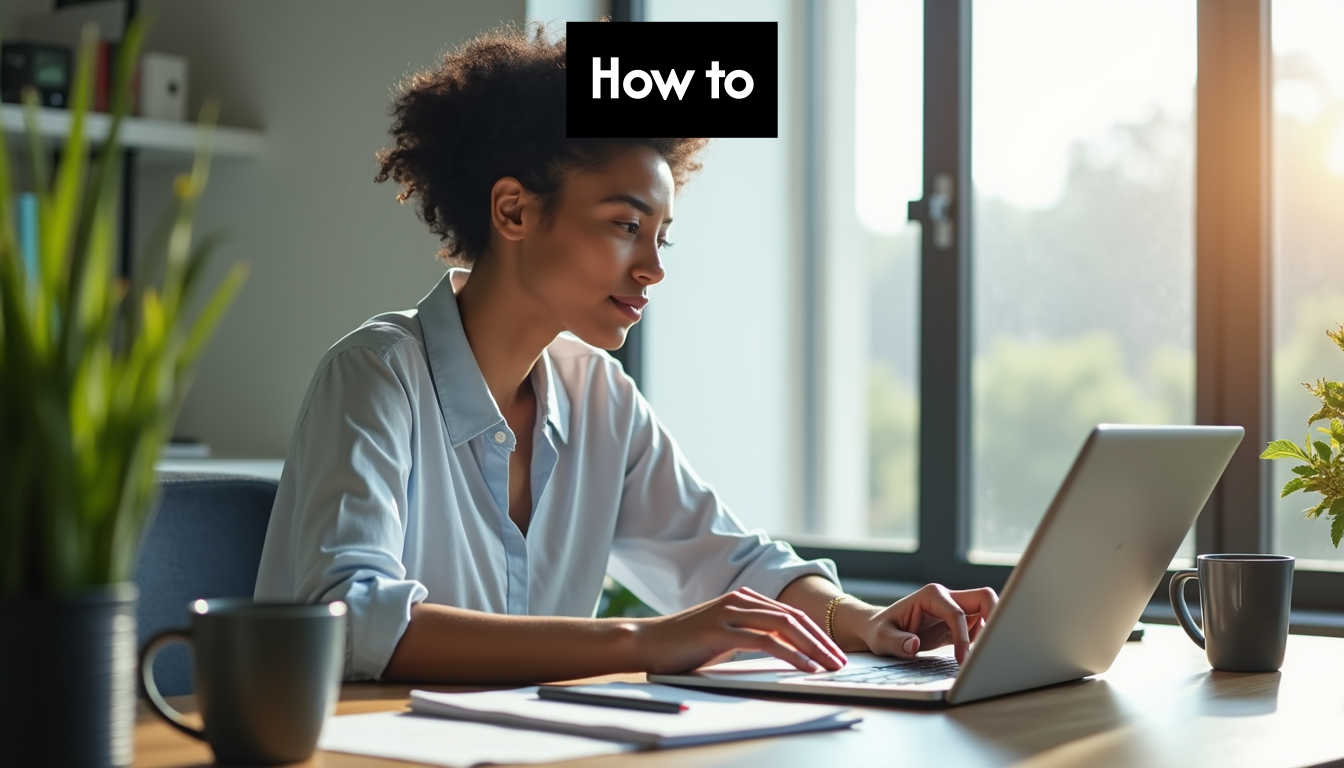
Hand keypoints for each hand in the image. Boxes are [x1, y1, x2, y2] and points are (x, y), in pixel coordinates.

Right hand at [633, 587, 847, 674]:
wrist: (648, 642)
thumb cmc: (684, 645)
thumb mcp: (723, 637)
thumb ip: (750, 636)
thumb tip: (782, 652)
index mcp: (743, 599)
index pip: (790, 614)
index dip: (815, 633)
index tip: (833, 653)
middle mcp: (740, 600)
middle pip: (793, 618)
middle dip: (821, 641)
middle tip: (840, 662)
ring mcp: (730, 613)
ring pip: (784, 627)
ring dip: (812, 648)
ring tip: (829, 666)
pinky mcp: (721, 630)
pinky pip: (765, 641)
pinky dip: (790, 654)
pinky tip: (804, 667)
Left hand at [857, 584, 997, 663]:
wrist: (879, 629)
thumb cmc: (880, 631)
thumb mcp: (881, 638)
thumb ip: (896, 641)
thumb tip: (914, 645)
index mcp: (930, 596)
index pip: (957, 613)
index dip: (963, 637)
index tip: (962, 660)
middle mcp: (946, 598)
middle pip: (984, 598)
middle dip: (995, 617)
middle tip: (993, 645)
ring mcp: (954, 609)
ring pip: (987, 612)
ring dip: (989, 631)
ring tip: (982, 656)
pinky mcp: (957, 623)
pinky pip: (980, 628)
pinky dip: (981, 640)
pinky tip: (970, 656)